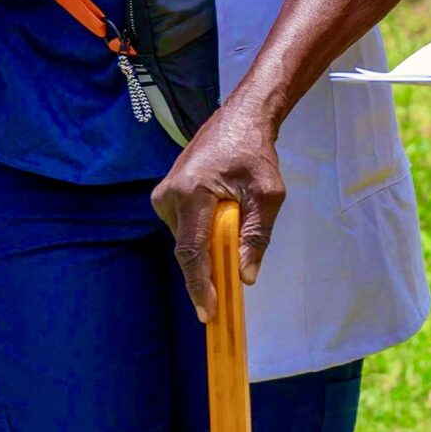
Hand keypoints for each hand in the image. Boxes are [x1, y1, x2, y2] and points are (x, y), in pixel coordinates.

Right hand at [151, 98, 286, 322]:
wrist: (239, 119)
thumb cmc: (255, 154)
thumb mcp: (267, 195)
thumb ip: (256, 236)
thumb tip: (245, 276)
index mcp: (192, 192)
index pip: (192, 250)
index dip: (199, 285)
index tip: (208, 312)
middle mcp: (169, 195)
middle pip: (187, 249)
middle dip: (206, 274)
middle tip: (225, 297)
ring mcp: (164, 194)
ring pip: (185, 240)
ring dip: (208, 251)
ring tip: (232, 239)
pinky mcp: (166, 195)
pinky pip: (185, 228)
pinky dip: (203, 238)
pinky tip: (221, 230)